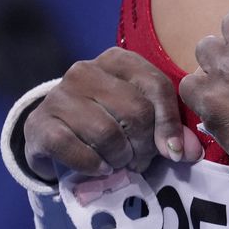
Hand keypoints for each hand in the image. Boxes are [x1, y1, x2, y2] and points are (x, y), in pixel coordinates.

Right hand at [24, 48, 198, 181]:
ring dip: (120, 158)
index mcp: (118, 60)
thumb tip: (189, 153)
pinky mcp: (39, 122)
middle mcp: (85, 70)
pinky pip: (75, 148)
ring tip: (120, 164)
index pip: (156, 86)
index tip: (174, 153)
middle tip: (140, 160)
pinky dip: (93, 165)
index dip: (169, 124)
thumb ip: (171, 130)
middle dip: (144, 145)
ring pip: (107, 132)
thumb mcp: (143, 118)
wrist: (54, 133)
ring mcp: (58, 94)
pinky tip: (99, 168)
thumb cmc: (109, 121)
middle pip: (134, 111)